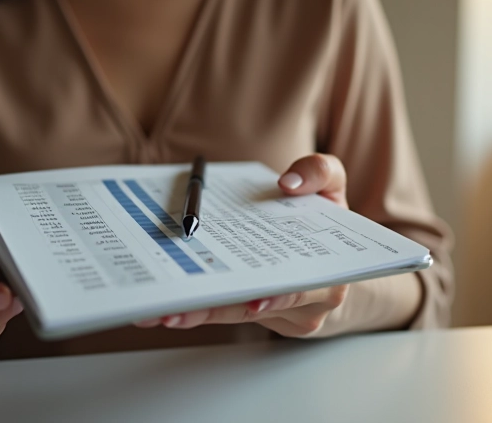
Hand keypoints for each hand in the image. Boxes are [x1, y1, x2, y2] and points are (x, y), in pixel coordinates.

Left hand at [135, 154, 350, 336]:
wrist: (333, 255)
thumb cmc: (327, 218)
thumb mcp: (333, 185)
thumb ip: (319, 173)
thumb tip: (289, 183)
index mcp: (329, 275)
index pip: (299, 290)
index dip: (275, 297)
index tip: (250, 300)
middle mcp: (307, 305)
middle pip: (253, 309)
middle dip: (212, 309)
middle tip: (173, 308)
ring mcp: (282, 318)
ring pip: (233, 316)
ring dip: (195, 314)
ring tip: (159, 312)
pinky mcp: (259, 319)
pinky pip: (226, 313)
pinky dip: (197, 309)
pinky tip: (168, 308)